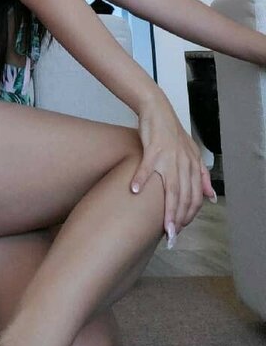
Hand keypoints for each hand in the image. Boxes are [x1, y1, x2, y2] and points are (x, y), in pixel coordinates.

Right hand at [131, 94, 215, 243]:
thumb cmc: (171, 133)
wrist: (157, 110)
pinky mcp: (153, 149)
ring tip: (164, 227)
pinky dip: (141, 179)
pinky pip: (147, 167)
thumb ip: (202, 175)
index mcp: (193, 165)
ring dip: (168, 209)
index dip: (189, 215)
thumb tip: (211, 197)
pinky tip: (134, 191)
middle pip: (184, 197)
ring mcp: (168, 157)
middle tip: (172, 236)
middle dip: (180, 219)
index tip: (180, 228)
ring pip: (171, 188)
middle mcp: (184, 163)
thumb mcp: (191, 152)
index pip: (195, 197)